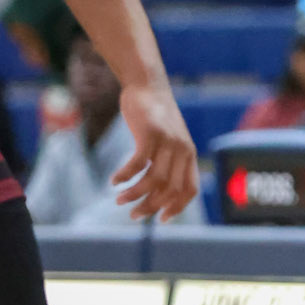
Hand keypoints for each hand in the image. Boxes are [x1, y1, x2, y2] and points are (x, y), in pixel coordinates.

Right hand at [114, 81, 199, 221]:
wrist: (147, 85)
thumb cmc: (154, 117)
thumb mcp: (167, 139)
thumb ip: (167, 161)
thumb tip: (156, 189)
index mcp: (189, 155)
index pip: (190, 190)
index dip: (177, 207)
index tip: (161, 219)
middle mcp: (182, 150)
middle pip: (169, 190)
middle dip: (150, 207)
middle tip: (132, 214)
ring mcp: (168, 141)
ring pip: (153, 180)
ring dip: (134, 194)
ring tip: (119, 200)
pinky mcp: (150, 134)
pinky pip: (137, 164)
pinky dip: (125, 176)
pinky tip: (114, 181)